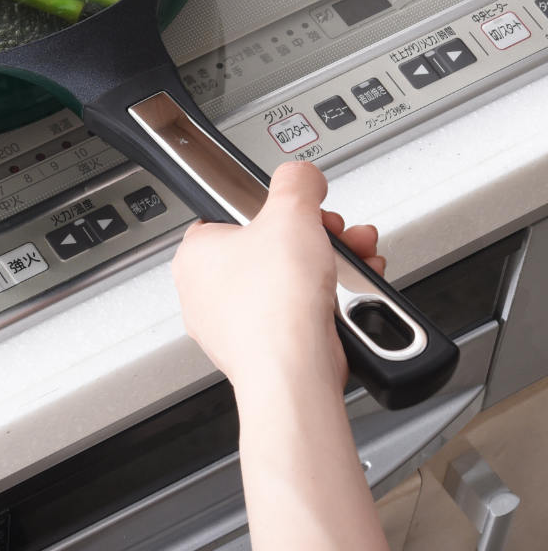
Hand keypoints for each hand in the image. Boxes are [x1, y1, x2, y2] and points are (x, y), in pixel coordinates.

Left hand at [170, 160, 384, 395]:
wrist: (294, 374)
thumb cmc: (274, 305)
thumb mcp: (290, 213)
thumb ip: (296, 182)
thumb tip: (301, 176)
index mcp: (195, 253)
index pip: (233, 215)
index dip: (274, 209)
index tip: (300, 210)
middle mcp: (208, 292)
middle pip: (270, 247)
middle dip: (315, 237)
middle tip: (333, 234)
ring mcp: (235, 326)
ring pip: (290, 281)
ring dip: (331, 266)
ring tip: (354, 260)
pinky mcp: (267, 351)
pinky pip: (300, 315)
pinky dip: (330, 304)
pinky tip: (353, 296)